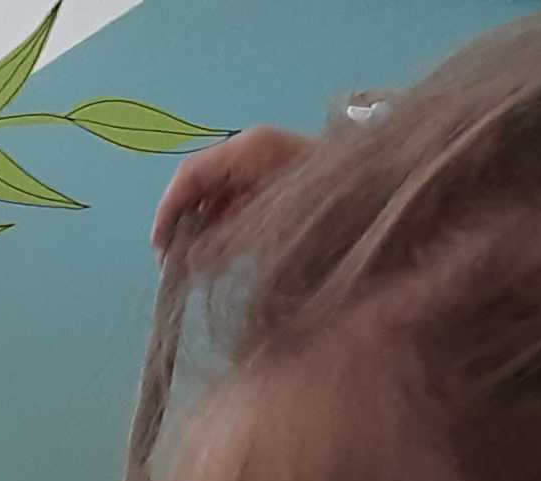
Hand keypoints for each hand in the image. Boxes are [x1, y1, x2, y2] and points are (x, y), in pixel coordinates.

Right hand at [151, 122, 317, 255]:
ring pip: (220, 196)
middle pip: (202, 184)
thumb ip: (225, 243)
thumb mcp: (269, 229)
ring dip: (204, 230)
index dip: (168, 212)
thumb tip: (191, 263)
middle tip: (173, 267)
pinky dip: (227, 228)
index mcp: (248, 150)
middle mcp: (254, 151)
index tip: (158, 250)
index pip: (190, 175)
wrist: (382, 200)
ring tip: (194, 269)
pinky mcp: (281, 182)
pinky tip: (222, 259)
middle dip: (184, 225)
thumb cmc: (325, 210)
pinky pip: (241, 202)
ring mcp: (269, 165)